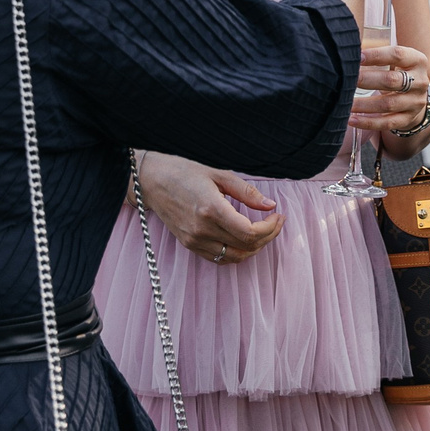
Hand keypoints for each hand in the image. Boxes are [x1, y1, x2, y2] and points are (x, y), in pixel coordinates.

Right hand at [136, 153, 283, 265]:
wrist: (151, 181)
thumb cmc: (184, 172)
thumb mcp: (218, 174)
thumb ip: (246, 192)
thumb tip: (270, 205)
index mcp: (211, 209)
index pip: (250, 232)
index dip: (270, 228)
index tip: (278, 215)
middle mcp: (202, 229)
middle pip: (246, 246)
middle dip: (268, 236)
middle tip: (275, 221)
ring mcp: (194, 240)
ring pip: (235, 256)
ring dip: (254, 247)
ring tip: (262, 231)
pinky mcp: (189, 245)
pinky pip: (220, 258)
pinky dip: (237, 252)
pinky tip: (243, 238)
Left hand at [351, 45, 429, 133]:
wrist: (415, 96)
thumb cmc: (398, 72)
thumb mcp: (395, 60)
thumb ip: (377, 54)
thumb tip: (348, 47)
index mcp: (417, 60)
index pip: (397, 54)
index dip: (376, 55)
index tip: (357, 56)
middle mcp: (420, 81)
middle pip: (392, 80)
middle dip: (367, 80)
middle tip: (348, 79)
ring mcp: (415, 102)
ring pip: (389, 104)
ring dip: (364, 104)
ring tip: (345, 102)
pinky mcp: (408, 119)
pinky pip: (388, 123)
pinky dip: (368, 122)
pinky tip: (352, 120)